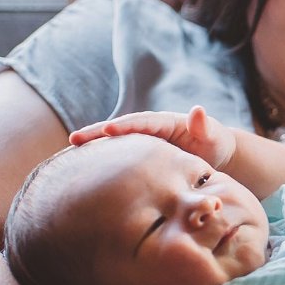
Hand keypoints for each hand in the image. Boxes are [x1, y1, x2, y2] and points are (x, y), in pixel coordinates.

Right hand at [70, 106, 235, 168]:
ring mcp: (143, 144)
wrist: (215, 157)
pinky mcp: (140, 159)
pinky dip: (102, 163)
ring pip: (115, 145)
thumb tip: (197, 111)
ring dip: (94, 149)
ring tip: (69, 158)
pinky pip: (119, 159)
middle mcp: (149, 130)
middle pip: (119, 129)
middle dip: (97, 133)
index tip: (108, 128)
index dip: (124, 124)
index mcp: (164, 122)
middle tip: (73, 139)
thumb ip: (204, 126)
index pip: (141, 122)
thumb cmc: (215, 145)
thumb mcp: (214, 136)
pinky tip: (83, 174)